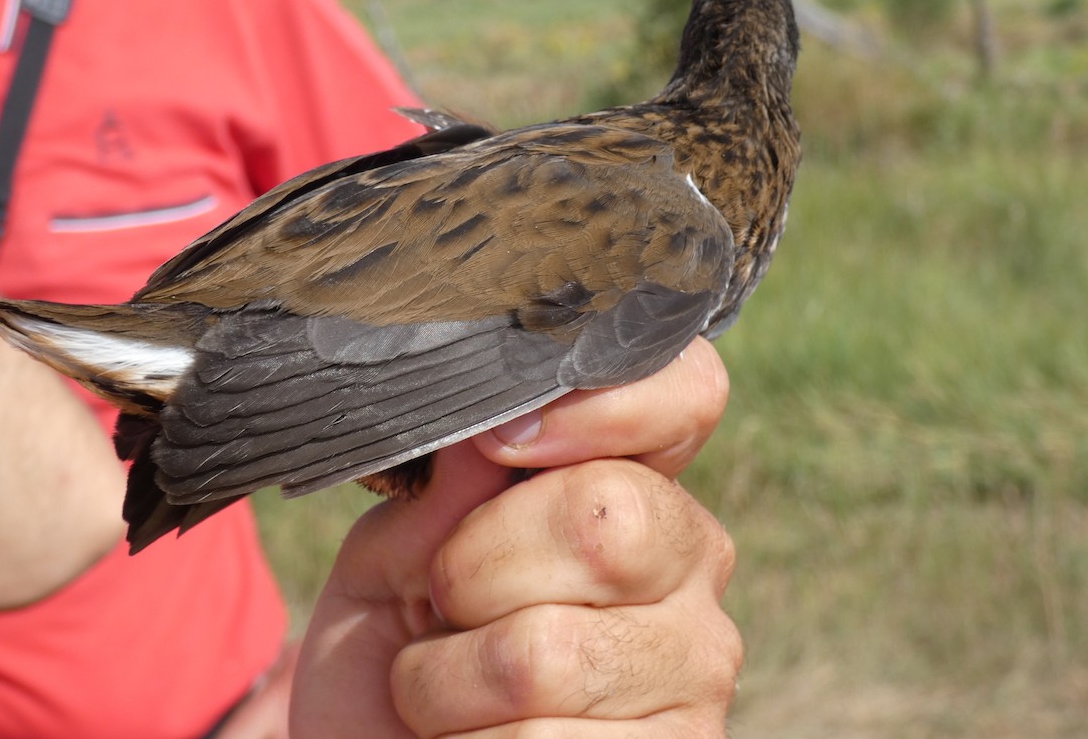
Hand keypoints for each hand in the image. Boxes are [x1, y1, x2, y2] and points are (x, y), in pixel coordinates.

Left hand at [290, 337, 739, 736]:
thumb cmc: (400, 656)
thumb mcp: (390, 561)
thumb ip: (442, 494)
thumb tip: (493, 420)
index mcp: (635, 484)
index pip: (686, 393)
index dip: (601, 404)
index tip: (499, 443)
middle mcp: (691, 564)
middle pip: (604, 518)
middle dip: (476, 568)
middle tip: (445, 605)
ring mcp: (698, 666)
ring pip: (546, 654)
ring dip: (447, 685)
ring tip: (448, 694)